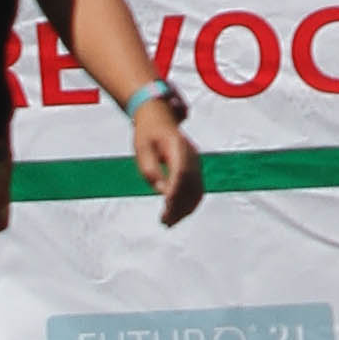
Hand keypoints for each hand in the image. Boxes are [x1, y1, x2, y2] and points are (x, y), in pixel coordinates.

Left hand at [133, 90, 202, 228]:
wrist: (159, 117)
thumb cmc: (148, 134)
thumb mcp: (142, 149)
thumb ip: (150, 169)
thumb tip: (160, 189)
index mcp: (177, 145)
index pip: (181, 171)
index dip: (176, 190)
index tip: (166, 206)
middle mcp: (191, 153)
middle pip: (191, 183)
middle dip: (179, 205)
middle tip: (164, 221)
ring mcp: (195, 161)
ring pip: (196, 189)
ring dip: (185, 208)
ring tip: (169, 222)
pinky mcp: (195, 168)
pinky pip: (197, 188)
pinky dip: (189, 203)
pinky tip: (177, 214)